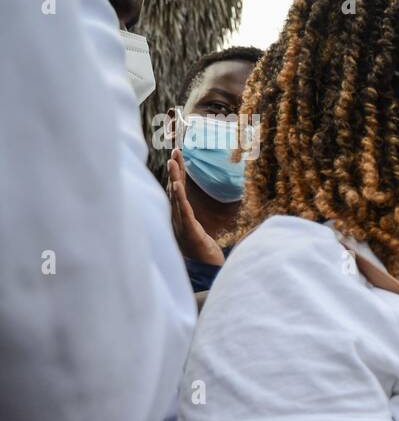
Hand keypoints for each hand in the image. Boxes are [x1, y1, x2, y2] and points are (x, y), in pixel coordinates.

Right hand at [167, 148, 224, 265]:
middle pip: (175, 187)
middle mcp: (178, 216)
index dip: (178, 171)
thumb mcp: (197, 230)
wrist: (203, 271)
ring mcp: (182, 222)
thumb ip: (193, 218)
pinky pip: (184, 211)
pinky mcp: (189, 230)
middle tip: (175, 149)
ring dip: (175, 177)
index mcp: (181, 214)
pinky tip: (178, 184)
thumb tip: (193, 206)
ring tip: (173, 161)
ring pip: (177, 196)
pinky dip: (180, 197)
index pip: (178, 188)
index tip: (177, 153)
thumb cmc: (201, 252)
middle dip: (175, 168)